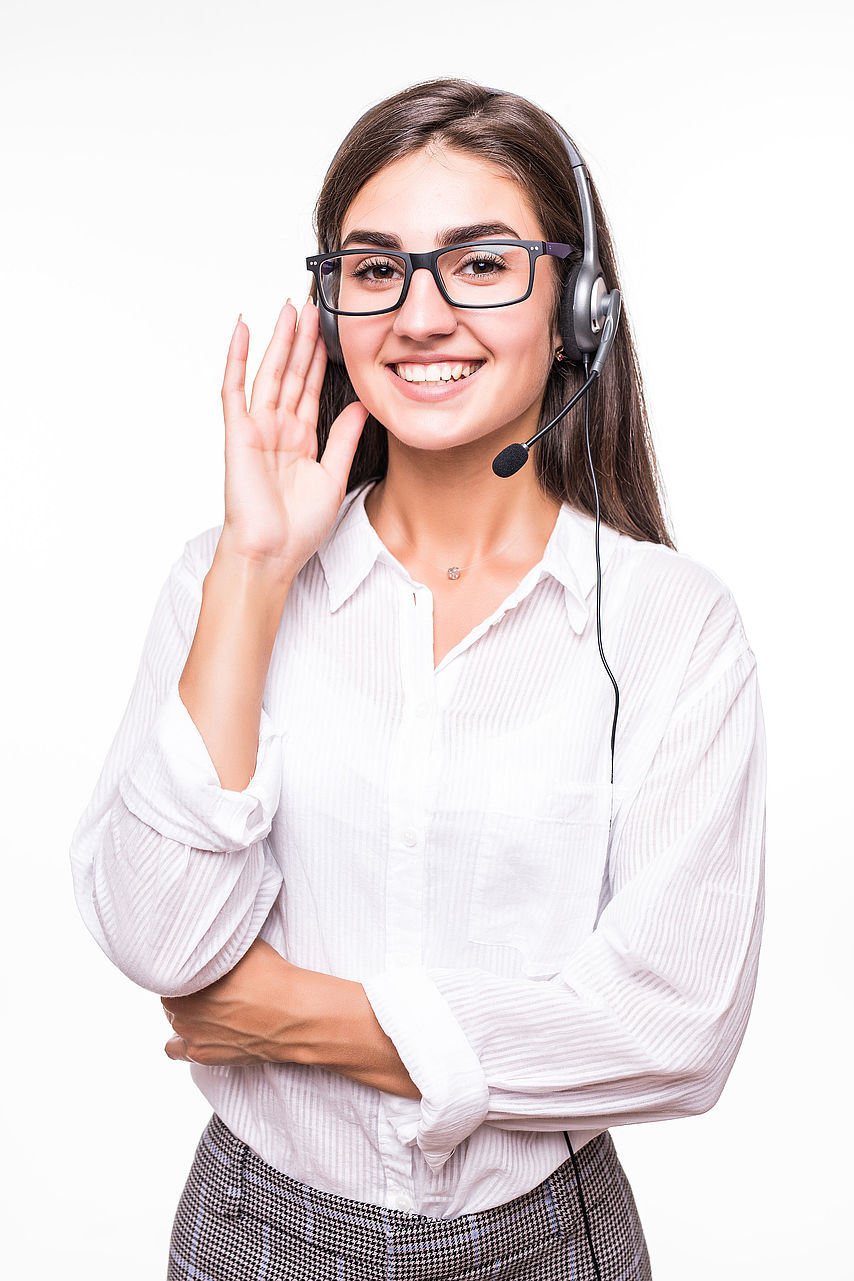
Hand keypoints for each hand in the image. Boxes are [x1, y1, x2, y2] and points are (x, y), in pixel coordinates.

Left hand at [160, 941, 420, 1099]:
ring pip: (173, 1019)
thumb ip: (220, 940)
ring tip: (205, 1004)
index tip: (196, 963)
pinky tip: (196, 1030)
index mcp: (183, 979)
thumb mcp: (242, 944)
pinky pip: (175, 1049)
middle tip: (206, 982)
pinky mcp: (203, 1054)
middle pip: (170, 994)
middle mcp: (179, 1009)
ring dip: (184, 1011)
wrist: (293, 1013)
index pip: (168, 970)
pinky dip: (181, 1041)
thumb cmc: (270, 974)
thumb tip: (212, 926)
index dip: (184, 965)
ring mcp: (190, 1034)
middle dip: (185, 988)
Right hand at [218, 300, 368, 575]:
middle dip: (302, 338)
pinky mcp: (238, 433)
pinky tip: (242, 328)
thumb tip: (363, 405)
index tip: (328, 328)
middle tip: (311, 302)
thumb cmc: (298, 528)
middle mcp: (278, 429)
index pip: (311, 387)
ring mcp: (256, 428)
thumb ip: (345, 439)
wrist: (272, 554)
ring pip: (269, 372)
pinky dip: (237, 357)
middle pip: (292, 373)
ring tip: (288, 306)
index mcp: (301, 439)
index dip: (319, 357)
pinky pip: (235, 388)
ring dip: (279, 339)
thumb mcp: (333, 476)